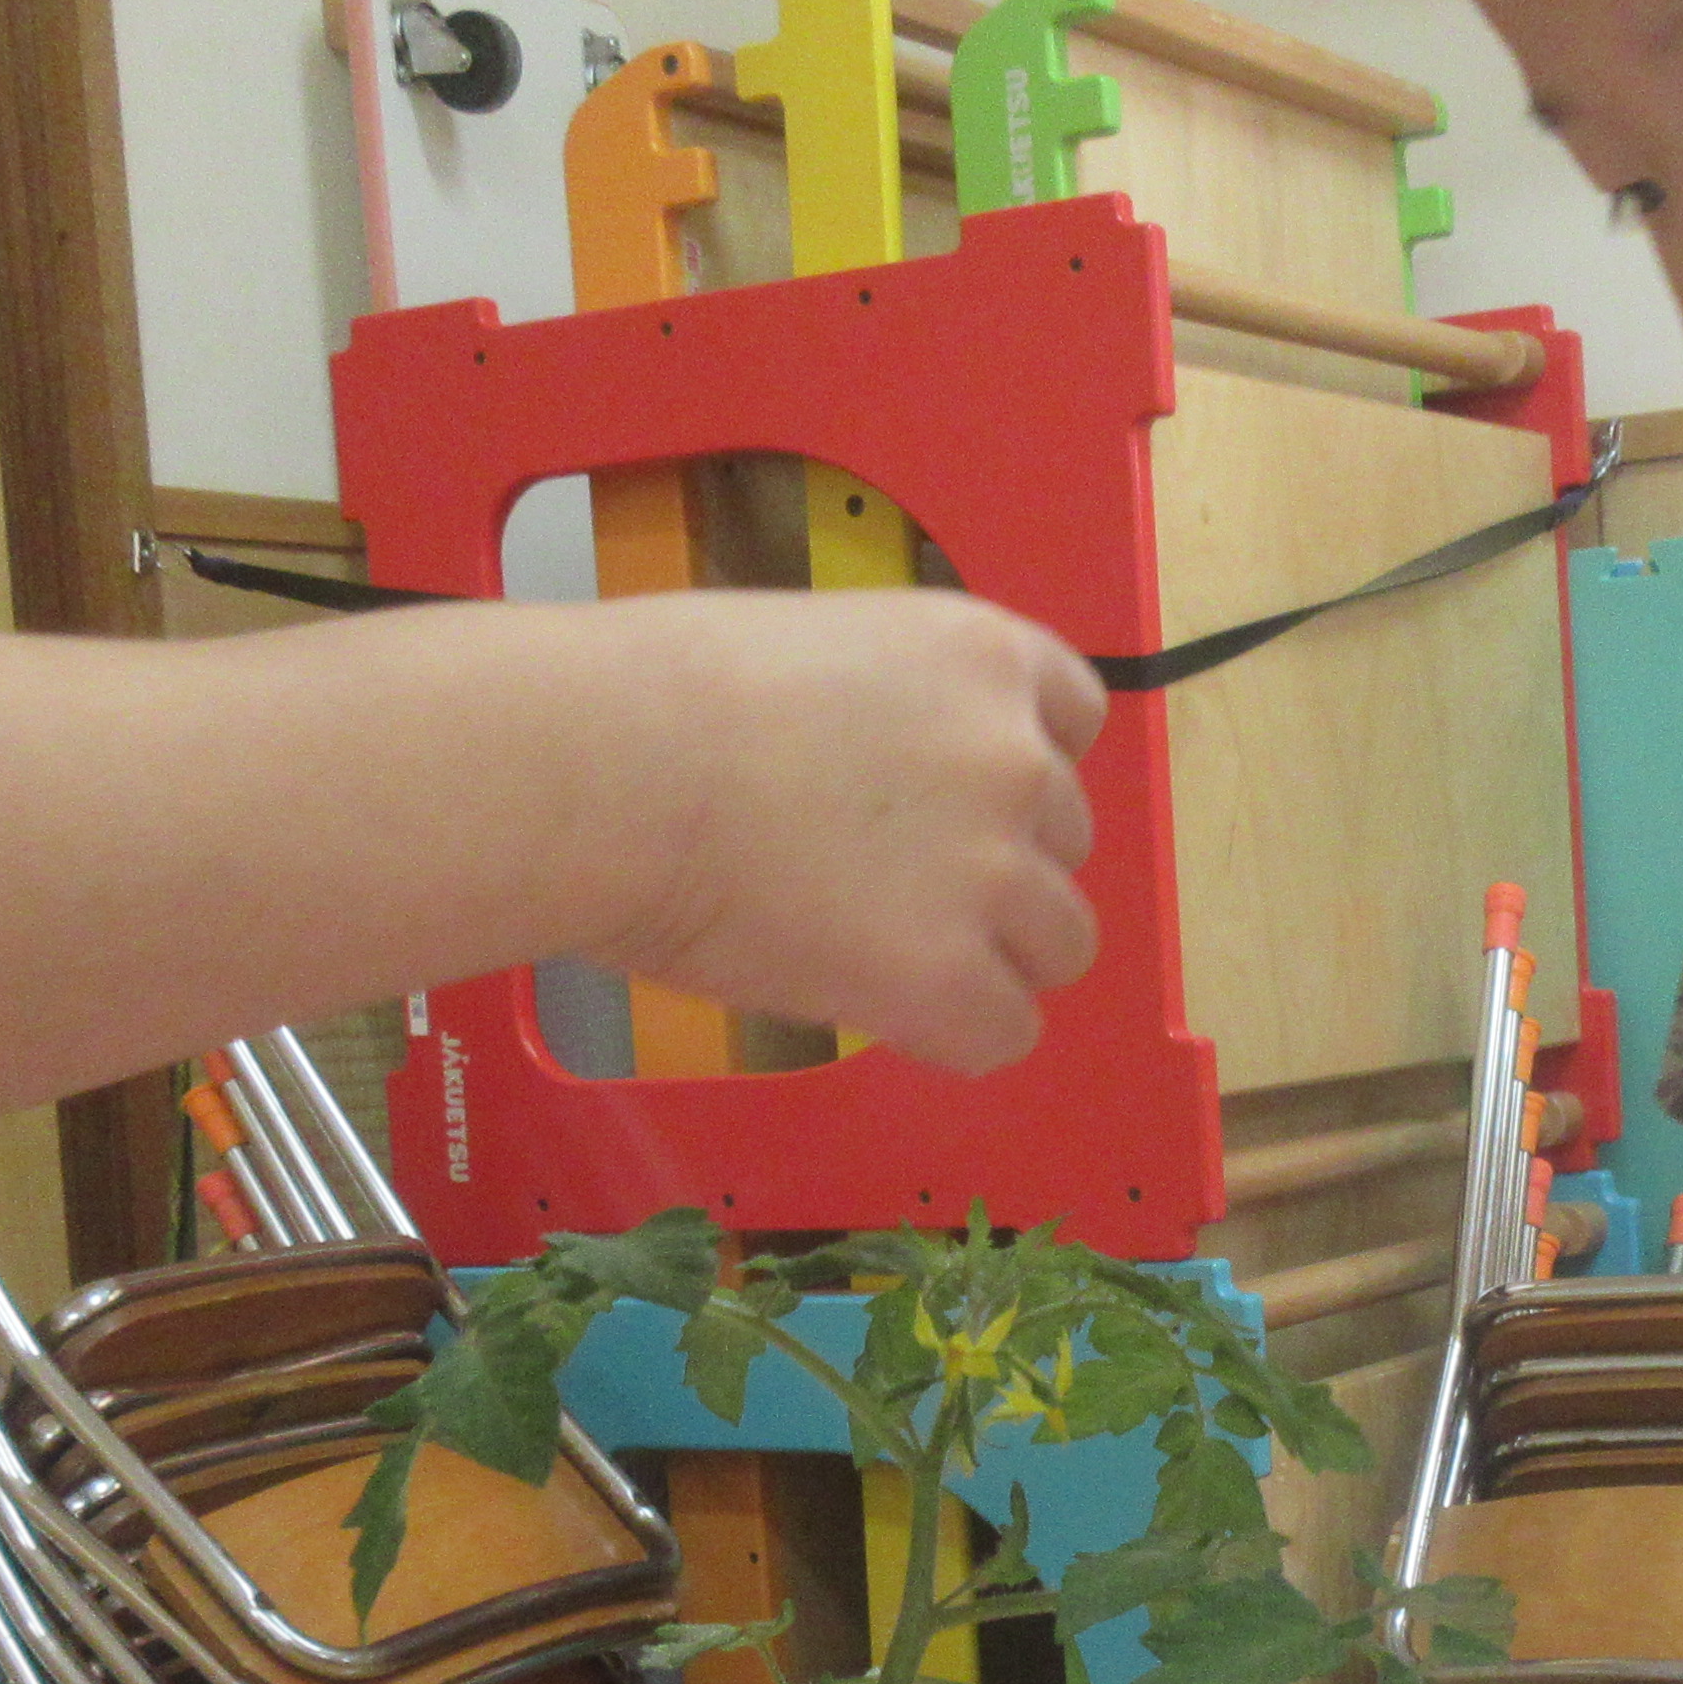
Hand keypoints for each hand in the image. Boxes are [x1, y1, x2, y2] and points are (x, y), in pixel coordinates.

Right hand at [609, 589, 1103, 1071]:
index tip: (952, 807)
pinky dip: (948, 1033)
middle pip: (1066, 842)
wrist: (607, 770)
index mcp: (982, 656)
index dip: (1014, 775)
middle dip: (994, 868)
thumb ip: (888, 711)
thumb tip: (884, 785)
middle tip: (881, 885)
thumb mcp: (815, 650)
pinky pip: (1005, 1033)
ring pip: (1057, 945)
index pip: (1075, 723)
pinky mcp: (950, 975)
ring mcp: (994, 870)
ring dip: (985, 956)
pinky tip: (872, 1005)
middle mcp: (1015, 756)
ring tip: (875, 953)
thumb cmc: (654, 698)